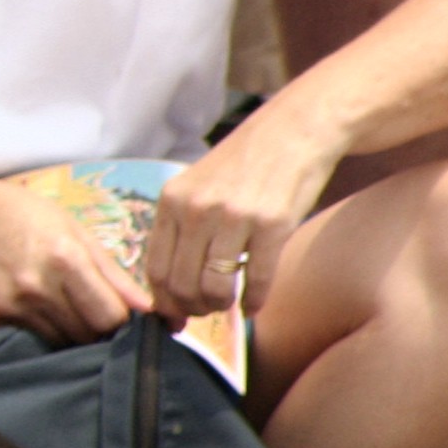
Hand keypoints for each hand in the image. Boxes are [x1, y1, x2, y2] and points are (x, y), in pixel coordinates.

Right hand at [0, 171, 148, 345]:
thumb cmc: (28, 218)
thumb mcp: (76, 232)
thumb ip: (114, 274)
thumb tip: (149, 310)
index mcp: (65, 259)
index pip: (110, 317)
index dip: (120, 320)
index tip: (116, 313)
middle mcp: (35, 287)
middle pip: (86, 334)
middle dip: (94, 327)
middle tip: (86, 308)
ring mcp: (9, 307)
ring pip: (59, 342)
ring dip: (66, 331)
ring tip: (56, 304)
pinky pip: (27, 339)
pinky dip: (35, 329)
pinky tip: (27, 304)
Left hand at [142, 108, 336, 320]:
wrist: (294, 131)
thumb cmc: (244, 164)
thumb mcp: (197, 187)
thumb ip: (181, 227)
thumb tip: (170, 283)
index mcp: (171, 201)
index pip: (154, 268)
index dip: (163, 301)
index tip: (173, 316)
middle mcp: (196, 210)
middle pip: (180, 284)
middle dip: (191, 308)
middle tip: (203, 313)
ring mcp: (234, 218)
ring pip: (214, 288)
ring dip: (220, 307)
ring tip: (227, 305)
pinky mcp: (273, 225)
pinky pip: (256, 280)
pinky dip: (254, 303)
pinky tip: (253, 307)